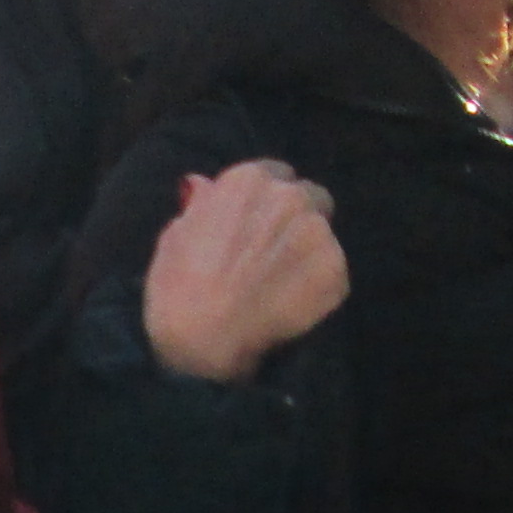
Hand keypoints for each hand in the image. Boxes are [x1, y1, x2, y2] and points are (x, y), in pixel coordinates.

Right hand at [142, 157, 348, 383]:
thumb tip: (204, 185)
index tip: (258, 223)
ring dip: (309, 251)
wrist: (201, 338)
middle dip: (298, 218)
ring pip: (324, 235)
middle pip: (311, 197)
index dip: (268, 200)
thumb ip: (203, 205)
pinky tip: (292, 305)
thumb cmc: (176, 286)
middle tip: (276, 252)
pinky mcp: (336, 272)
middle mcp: (291, 198)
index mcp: (250, 181)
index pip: (278, 174)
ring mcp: (317, 235)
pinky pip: (332, 273)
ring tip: (282, 285)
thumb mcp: (176, 234)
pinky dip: (318, 287)